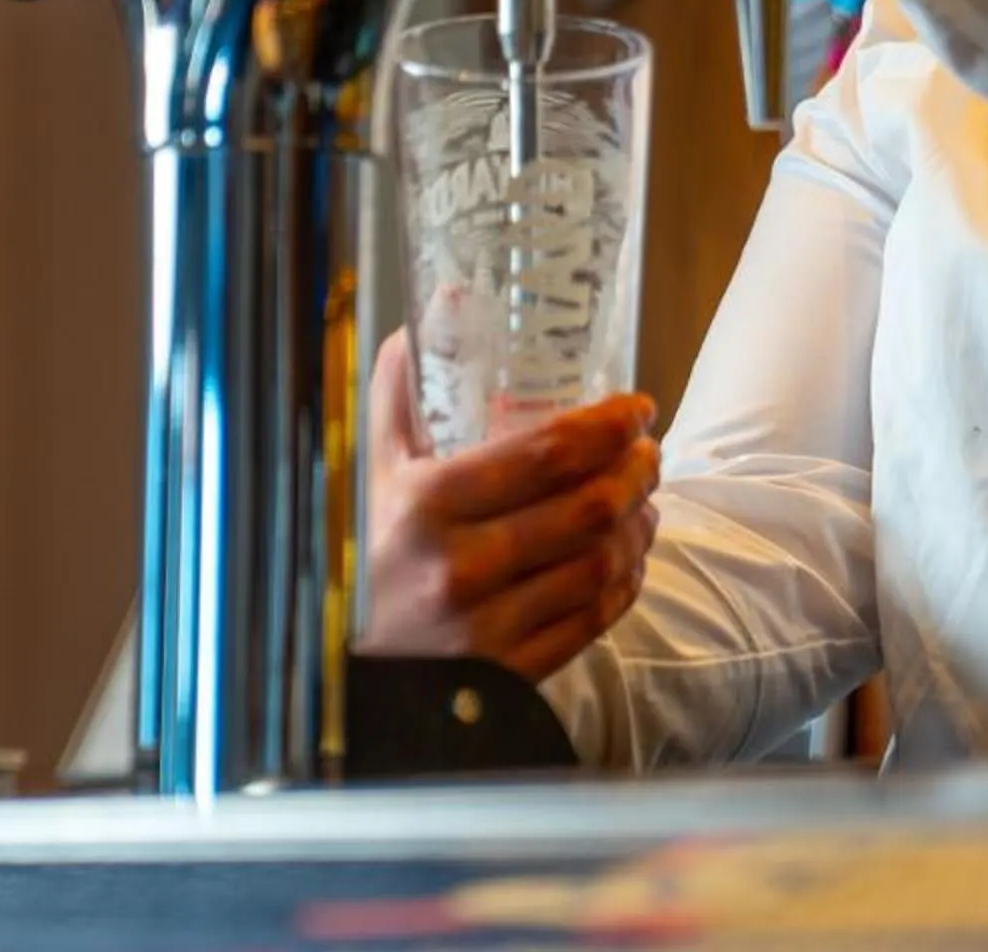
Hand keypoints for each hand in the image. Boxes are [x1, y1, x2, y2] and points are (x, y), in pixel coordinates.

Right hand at [357, 328, 662, 684]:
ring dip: (640, 524)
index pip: (547, 453)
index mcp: (429, 504)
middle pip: (589, 507)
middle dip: (636, 470)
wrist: (339, 673)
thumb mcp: (371, 474)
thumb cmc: (363, 557)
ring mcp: (489, 626)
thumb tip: (425, 315)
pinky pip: (593, 621)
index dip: (607, 425)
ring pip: (601, 563)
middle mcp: (463, 567)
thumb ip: (397, 397)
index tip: (636, 407)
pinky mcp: (510, 672)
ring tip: (644, 498)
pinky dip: (625, 582)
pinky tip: (628, 557)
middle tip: (648, 450)